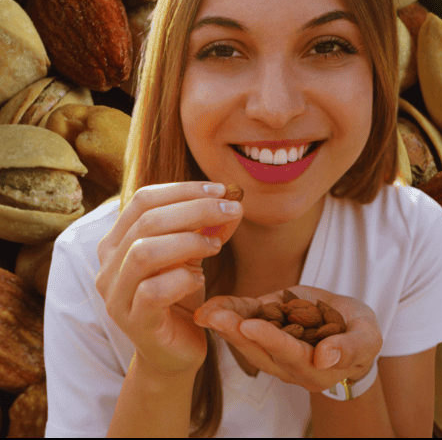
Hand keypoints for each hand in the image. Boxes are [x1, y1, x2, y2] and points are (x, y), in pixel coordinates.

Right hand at [95, 182, 242, 376]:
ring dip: (188, 241)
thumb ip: (206, 228)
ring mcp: (116, 295)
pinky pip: (152, 291)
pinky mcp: (134, 322)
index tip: (221, 190)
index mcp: (117, 241)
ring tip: (216, 246)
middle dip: (196, 209)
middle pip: (147, 221)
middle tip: (232, 210)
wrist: (174, 353)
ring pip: (144, 252)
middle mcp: (108, 265)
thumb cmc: (179, 297)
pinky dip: (181, 278)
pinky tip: (199, 278)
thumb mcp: (193, 256)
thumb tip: (232, 201)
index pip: (143, 200)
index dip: (184, 190)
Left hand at [193, 285, 382, 391]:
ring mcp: (275, 349)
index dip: (272, 340)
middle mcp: (290, 366)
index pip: (292, 354)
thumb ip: (350, 348)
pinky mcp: (266, 328)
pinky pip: (246, 320)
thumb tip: (326, 357)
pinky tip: (210, 305)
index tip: (250, 326)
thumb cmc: (361, 333)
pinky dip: (229, 312)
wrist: (350, 327)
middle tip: (215, 318)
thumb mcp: (367, 338)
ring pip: (247, 340)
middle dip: (236, 333)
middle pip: (260, 350)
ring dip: (225, 326)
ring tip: (207, 312)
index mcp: (317, 370)